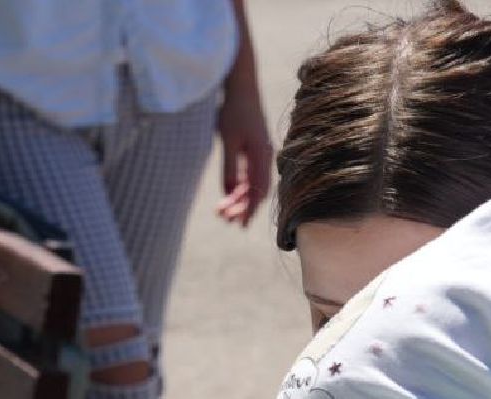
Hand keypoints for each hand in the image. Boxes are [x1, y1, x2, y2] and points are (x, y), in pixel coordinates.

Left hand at [214, 84, 272, 226]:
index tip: (236, 222)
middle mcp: (265, 156)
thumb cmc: (233, 110)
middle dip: (243, 207)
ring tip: (225, 210)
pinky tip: (229, 193)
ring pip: (253, 183)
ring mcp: (261, 152)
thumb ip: (229, 167)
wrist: (241, 85)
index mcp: (262, 156)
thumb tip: (229, 192)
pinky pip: (250, 173)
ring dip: (240, 198)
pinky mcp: (255, 147)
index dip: (248, 209)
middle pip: (257, 191)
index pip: (257, 191)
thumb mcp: (228, 140)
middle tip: (227, 220)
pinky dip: (240, 185)